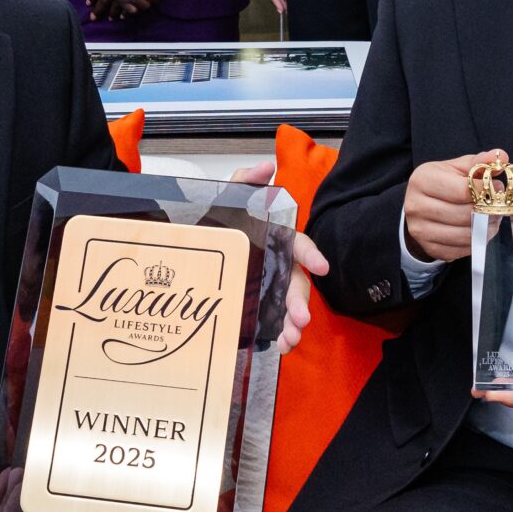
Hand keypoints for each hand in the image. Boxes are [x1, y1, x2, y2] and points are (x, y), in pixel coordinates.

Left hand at [230, 158, 323, 350]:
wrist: (191, 257)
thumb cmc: (217, 227)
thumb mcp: (226, 203)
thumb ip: (245, 182)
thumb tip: (266, 165)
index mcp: (274, 240)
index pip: (297, 245)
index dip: (311, 253)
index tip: (321, 267)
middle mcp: (277, 265)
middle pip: (297, 283)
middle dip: (300, 302)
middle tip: (301, 320)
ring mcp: (269, 288)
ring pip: (289, 306)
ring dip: (294, 323)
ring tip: (291, 339)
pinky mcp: (258, 307)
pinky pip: (275, 322)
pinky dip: (282, 335)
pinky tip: (281, 346)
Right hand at [402, 147, 506, 263]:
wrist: (419, 206)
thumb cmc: (441, 184)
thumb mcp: (457, 168)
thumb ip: (479, 162)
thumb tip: (501, 156)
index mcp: (423, 180)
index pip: (461, 190)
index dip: (484, 190)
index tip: (498, 188)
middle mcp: (416, 205)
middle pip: (463, 214)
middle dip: (487, 212)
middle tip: (501, 208)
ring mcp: (421, 229)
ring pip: (465, 234)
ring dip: (485, 229)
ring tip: (494, 220)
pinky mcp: (429, 247)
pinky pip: (461, 249)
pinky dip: (476, 242)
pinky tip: (481, 231)